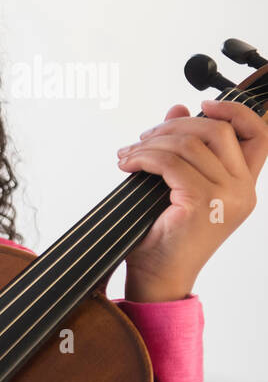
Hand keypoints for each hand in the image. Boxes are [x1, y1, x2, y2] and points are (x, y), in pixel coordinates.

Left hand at [116, 97, 267, 301]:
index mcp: (244, 185)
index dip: (235, 111)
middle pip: (218, 131)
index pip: (259, 135)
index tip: (202, 104)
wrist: (158, 276)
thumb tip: (177, 107)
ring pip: (189, 146)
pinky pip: (170, 164)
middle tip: (144, 137)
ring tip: (129, 154)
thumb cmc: (165, 236)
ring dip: (151, 143)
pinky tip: (127, 164)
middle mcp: (243, 190)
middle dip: (175, 126)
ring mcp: (226, 197)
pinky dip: (144, 158)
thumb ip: (183, 148)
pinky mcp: (201, 202)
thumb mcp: (177, 185)